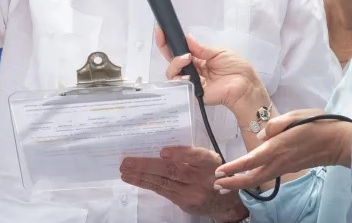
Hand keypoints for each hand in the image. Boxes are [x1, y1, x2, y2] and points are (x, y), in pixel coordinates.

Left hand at [121, 146, 248, 220]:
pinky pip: (163, 191)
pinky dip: (147, 184)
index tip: (163, 151)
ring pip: (164, 182)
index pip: (196, 156)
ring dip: (142, 176)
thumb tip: (160, 148)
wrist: (226, 202)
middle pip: (174, 171)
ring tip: (125, 170)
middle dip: (148, 165)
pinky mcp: (185, 202)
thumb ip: (191, 154)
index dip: (180, 153)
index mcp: (210, 161)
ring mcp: (193, 192)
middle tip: (128, 161)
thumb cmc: (214, 173)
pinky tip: (134, 179)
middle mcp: (203, 178)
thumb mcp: (210, 159)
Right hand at [158, 27, 266, 111]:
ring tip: (186, 57)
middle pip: (171, 60)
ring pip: (172, 72)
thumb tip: (186, 38)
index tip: (161, 30)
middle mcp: (192, 70)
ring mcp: (191, 81)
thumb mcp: (218, 52)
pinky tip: (187, 70)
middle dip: (164, 46)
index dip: (169, 41)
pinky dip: (180, 75)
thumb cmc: (236, 68)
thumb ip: (200, 48)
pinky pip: (178, 84)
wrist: (245, 85)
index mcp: (198, 59)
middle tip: (162, 37)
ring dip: (175, 61)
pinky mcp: (192, 92)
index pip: (180, 50)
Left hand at [213, 109, 351, 191]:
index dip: (234, 168)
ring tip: (226, 184)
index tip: (219, 172)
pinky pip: (267, 176)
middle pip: (252, 178)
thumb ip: (275, 124)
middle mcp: (279, 161)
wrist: (340, 142)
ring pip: (259, 180)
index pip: (250, 161)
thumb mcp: (296, 116)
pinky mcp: (290, 168)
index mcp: (278, 147)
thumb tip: (261, 135)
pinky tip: (247, 175)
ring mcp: (285, 167)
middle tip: (217, 185)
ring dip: (241, 183)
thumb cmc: (319, 125)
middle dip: (233, 184)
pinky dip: (253, 178)